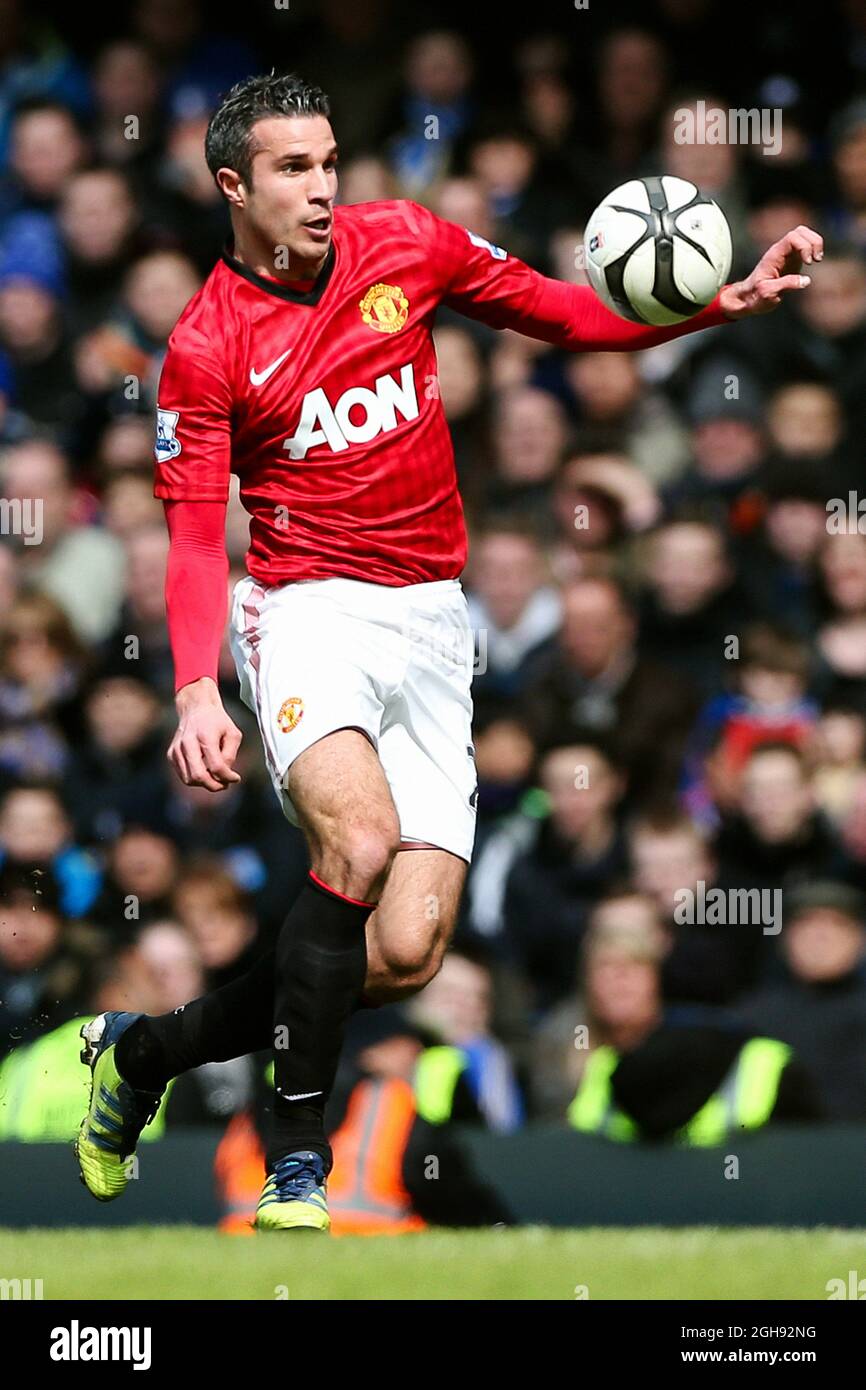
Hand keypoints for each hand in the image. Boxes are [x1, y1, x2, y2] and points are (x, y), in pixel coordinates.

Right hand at [168, 677, 242, 791]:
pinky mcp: (171, 754)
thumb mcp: (233, 734)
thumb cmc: (217, 721)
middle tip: (224, 785)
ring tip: (215, 778)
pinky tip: (205, 770)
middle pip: (199, 776)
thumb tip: (224, 775)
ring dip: (204, 783)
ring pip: (189, 779)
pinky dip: (195, 778)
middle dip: (214, 786)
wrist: (196, 708)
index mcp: (205, 736)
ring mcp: (177, 749)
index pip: (216, 766)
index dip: (228, 777)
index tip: (235, 778)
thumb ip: (230, 755)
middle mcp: (188, 743)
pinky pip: (183, 775)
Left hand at [719, 225, 823, 319]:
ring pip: (804, 235)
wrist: (749, 298)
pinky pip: (805, 245)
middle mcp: (781, 251)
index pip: (793, 237)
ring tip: (817, 259)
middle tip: (816, 260)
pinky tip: (814, 261)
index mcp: (774, 255)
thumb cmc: (756, 296)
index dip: (805, 246)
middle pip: (801, 231)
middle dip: (813, 242)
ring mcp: (787, 254)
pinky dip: (813, 250)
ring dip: (815, 244)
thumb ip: (786, 285)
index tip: (808, 263)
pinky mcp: (792, 260)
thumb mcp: (768, 293)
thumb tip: (806, 280)